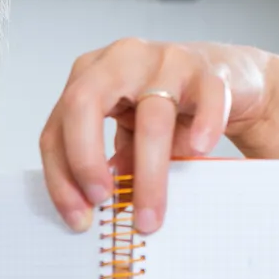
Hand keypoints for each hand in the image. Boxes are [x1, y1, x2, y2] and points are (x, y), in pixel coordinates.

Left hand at [39, 39, 278, 233]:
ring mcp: (165, 61)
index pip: (57, 128)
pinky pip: (207, 99)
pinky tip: (199, 150)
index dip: (61, 177)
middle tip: (100, 201)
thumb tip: (95, 212)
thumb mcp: (128, 135)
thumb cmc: (164, 109)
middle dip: (85, 160)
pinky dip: (204, 126)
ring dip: (149, 174)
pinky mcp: (208, 71)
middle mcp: (120, 61)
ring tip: (151, 216)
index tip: (77, 217)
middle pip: (84, 105)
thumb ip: (111, 164)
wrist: (222, 78)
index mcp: (89, 78)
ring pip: (151, 117)